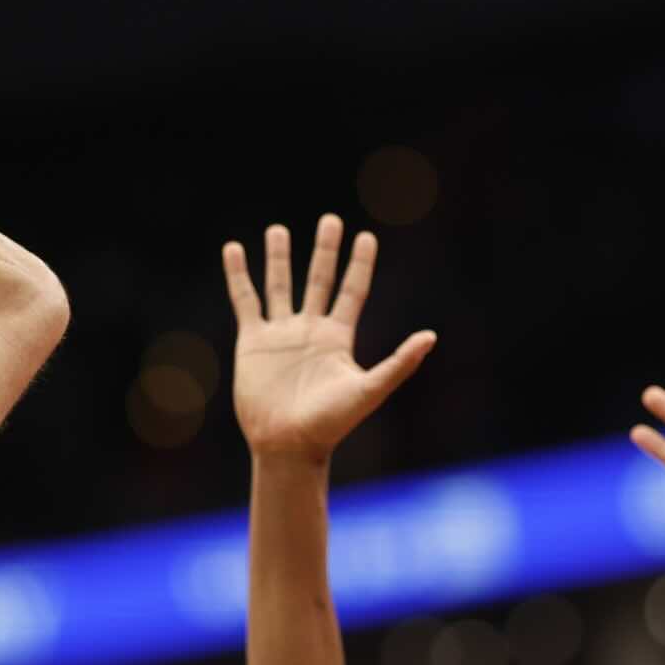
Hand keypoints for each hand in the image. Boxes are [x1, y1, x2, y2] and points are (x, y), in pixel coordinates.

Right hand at [223, 215, 435, 461]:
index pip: (352, 291)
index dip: (360, 265)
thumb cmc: (331, 423)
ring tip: (278, 229)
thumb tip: (431, 336)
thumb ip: (399, 363)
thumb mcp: (369, 390)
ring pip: (280, 285)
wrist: (288, 445)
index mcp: (338, 338)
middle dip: (325, 251)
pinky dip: (239, 276)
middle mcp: (310, 331)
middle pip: (319, 280)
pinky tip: (234, 250)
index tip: (366, 237)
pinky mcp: (253, 342)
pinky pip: (245, 301)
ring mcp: (280, 334)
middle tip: (330, 220)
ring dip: (279, 258)